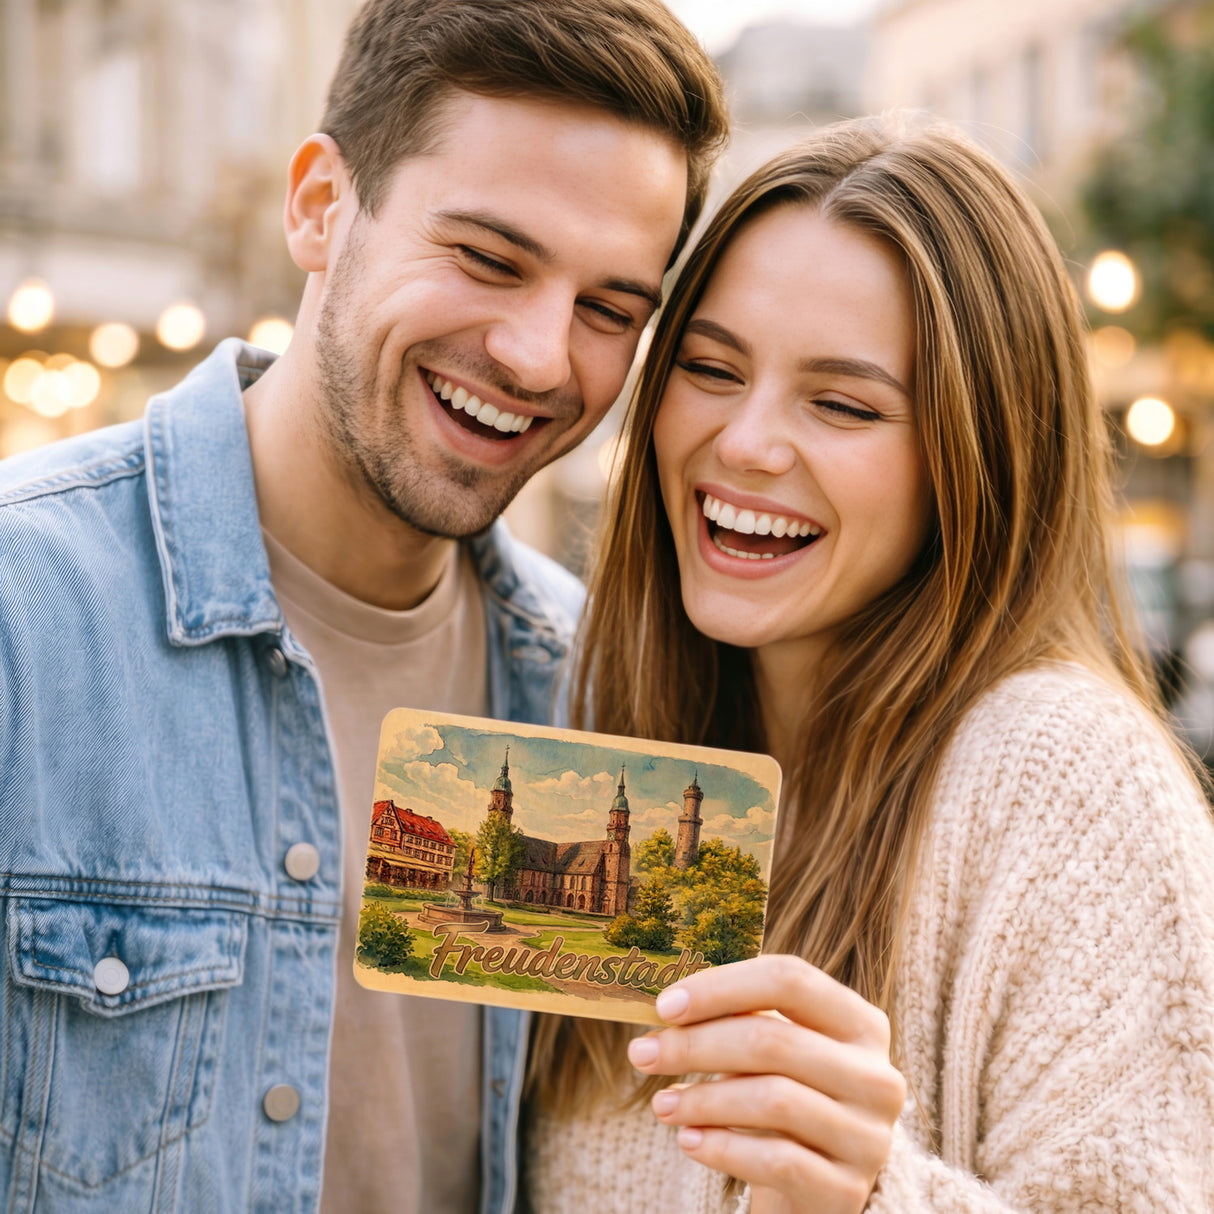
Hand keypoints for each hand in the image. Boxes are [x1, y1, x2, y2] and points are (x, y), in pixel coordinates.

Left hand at [627, 954, 905, 1213]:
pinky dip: (723, 1148)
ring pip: (774, 1100)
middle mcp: (876, 1075)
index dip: (722, 987)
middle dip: (697, 1045)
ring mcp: (868, 1135)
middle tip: (643, 1053)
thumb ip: (738, 1020)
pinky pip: (777, 1161)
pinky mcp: (847, 1188)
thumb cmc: (782, 1097)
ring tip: (661, 1104)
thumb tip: (667, 1003)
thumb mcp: (774, 1052)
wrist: (815, 1185)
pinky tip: (688, 1141)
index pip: (790, 979)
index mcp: (860, 1022)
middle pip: (775, 1039)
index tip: (665, 1005)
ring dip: (703, 1099)